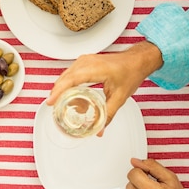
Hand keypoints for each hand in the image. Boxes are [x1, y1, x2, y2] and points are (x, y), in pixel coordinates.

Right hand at [47, 41, 162, 130]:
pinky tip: (67, 92)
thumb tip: (100, 129)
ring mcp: (85, 60)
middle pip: (65, 77)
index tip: (51, 101)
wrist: (137, 60)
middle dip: (57, 92)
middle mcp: (88, 62)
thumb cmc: (131, 72)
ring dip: (61, 88)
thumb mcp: (120, 97)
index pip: (71, 79)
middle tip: (53, 106)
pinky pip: (70, 72)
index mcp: (97, 69)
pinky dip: (66, 82)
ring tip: (59, 102)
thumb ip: (108, 114)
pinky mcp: (85, 61)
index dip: (59, 91)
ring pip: (65, 74)